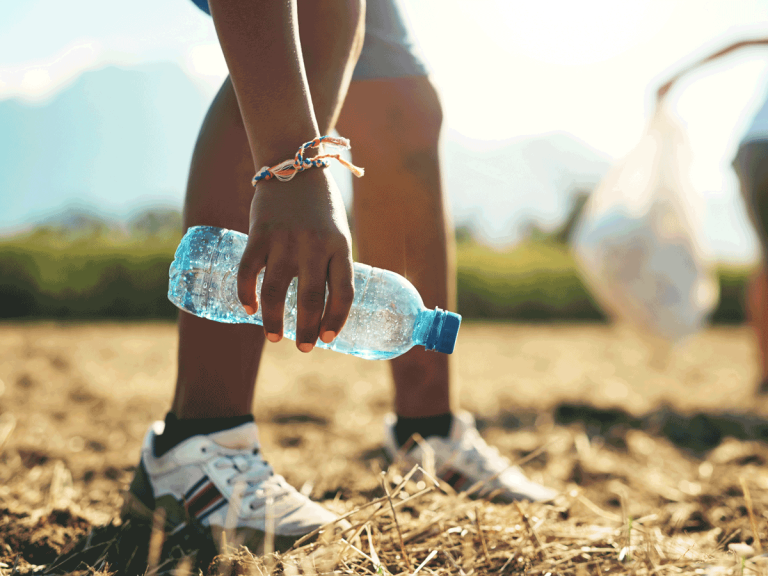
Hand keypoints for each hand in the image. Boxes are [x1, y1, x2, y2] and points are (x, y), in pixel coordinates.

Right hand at [237, 167, 354, 351]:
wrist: (294, 167)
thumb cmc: (321, 208)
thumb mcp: (338, 233)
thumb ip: (333, 265)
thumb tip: (323, 308)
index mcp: (340, 246)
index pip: (343, 292)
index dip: (336, 319)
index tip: (329, 338)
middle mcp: (315, 244)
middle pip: (310, 298)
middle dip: (306, 330)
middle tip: (303, 348)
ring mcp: (285, 239)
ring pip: (276, 291)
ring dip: (273, 320)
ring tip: (275, 337)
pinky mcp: (259, 232)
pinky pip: (249, 271)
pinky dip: (247, 294)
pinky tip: (249, 309)